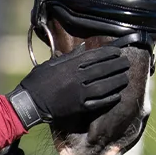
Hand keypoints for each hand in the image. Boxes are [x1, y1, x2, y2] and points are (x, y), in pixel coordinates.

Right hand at [10, 45, 131, 126]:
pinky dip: (109, 98)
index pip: (94, 57)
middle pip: (102, 69)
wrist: (29, 103)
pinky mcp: (79, 107)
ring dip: (117, 81)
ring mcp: (79, 93)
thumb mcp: (51, 64)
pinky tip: (117, 95)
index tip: (118, 52)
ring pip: (104, 86)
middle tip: (126, 62)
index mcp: (69, 65)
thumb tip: (84, 47)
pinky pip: (99, 102)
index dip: (108, 54)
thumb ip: (69, 57)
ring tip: (125, 77)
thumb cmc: (37, 81)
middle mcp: (76, 77)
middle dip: (116, 65)